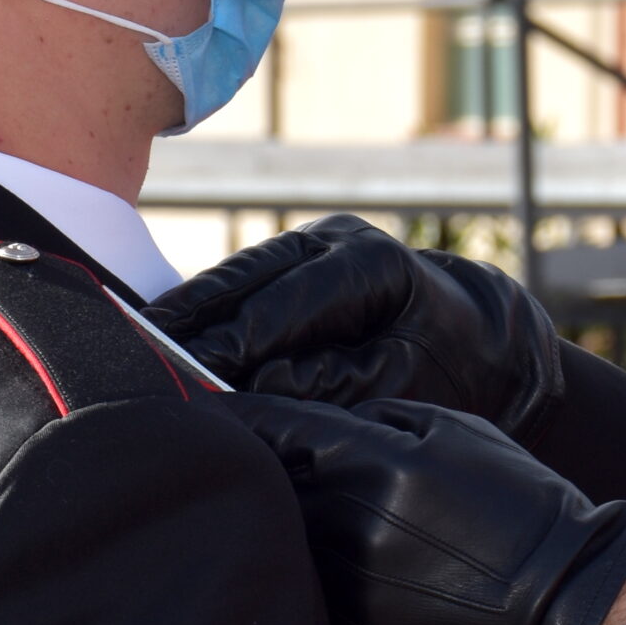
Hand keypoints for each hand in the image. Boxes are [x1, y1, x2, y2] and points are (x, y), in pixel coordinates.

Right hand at [151, 215, 564, 443]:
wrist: (487, 343)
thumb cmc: (452, 369)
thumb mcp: (401, 382)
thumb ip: (332, 382)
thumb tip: (259, 383)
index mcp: (372, 263)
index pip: (288, 301)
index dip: (236, 337)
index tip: (193, 368)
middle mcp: (337, 241)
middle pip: (248, 277)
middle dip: (194, 317)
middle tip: (140, 353)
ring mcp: (315, 245)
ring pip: (238, 277)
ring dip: (191, 312)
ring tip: (138, 346)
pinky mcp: (298, 264)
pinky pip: (242, 286)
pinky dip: (208, 311)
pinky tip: (165, 336)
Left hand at [230, 392, 625, 624]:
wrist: (561, 606)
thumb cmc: (517, 506)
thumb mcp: (455, 431)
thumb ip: (374, 415)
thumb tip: (308, 415)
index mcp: (369, 461)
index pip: (268, 424)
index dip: (232, 409)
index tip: (207, 401)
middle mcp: (342, 522)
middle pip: (262, 482)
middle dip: (255, 464)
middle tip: (253, 454)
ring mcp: (341, 583)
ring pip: (279, 536)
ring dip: (283, 519)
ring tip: (313, 512)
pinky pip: (306, 586)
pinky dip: (312, 569)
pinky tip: (353, 565)